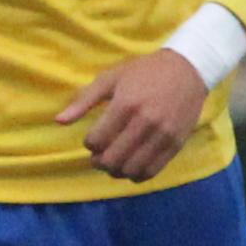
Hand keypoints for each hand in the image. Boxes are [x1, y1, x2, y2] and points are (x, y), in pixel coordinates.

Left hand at [58, 49, 209, 182]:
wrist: (187, 69)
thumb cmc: (143, 72)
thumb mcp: (110, 78)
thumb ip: (83, 101)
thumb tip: (58, 121)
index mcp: (125, 105)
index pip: (96, 141)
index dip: (89, 144)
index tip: (92, 139)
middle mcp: (145, 122)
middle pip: (112, 159)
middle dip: (99, 162)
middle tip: (99, 156)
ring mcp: (163, 135)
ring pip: (131, 169)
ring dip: (117, 171)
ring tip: (114, 162)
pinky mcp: (176, 144)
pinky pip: (152, 171)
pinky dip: (137, 175)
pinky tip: (131, 167)